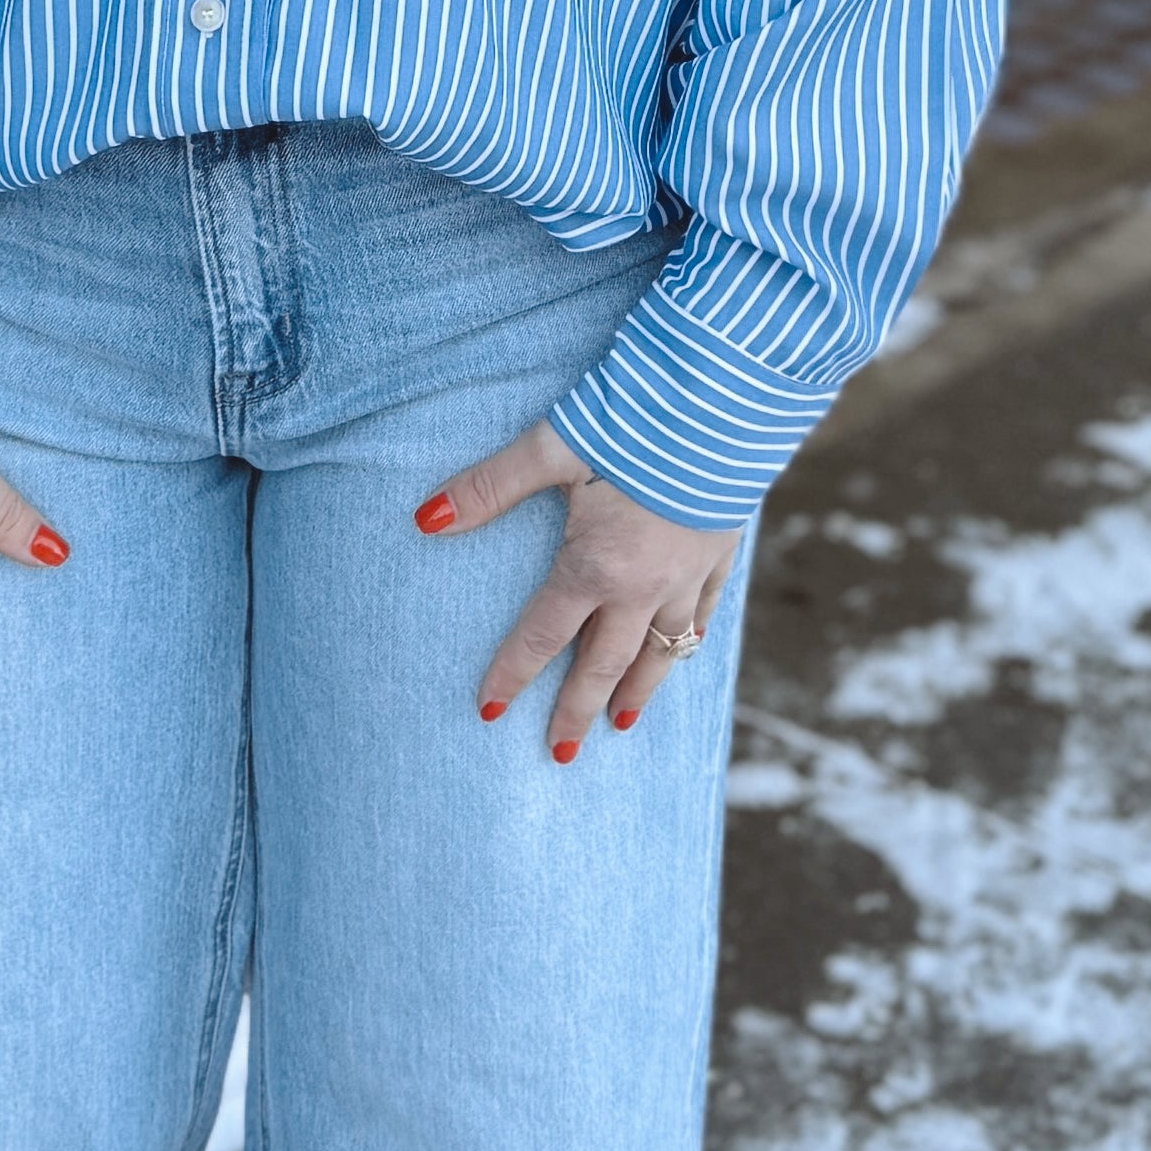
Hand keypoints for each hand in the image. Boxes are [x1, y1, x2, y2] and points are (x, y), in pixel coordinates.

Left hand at [413, 420, 739, 759]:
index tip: (489, 711)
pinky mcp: (720, 552)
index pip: (542, 636)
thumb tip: (426, 519)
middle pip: (604, 663)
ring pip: (660, 651)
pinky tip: (681, 651)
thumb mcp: (552, 447)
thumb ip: (489, 488)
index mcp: (595, 566)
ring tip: (621, 724)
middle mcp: (643, 585)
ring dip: (638, 691)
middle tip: (559, 752)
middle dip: (577, 709)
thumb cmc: (633, 417)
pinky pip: (701, 614)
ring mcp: (687, 574)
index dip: (513, 674)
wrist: (724, 397)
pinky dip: (686, 640)